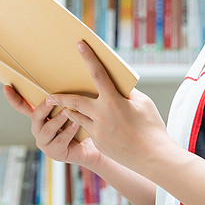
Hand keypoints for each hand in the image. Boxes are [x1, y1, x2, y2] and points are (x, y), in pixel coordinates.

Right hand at [3, 84, 101, 169]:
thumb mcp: (72, 110)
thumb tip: (68, 79)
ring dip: (57, 120)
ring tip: (67, 112)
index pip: (23, 107)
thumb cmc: (82, 125)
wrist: (92, 148)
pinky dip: (68, 132)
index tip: (6, 87)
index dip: (14, 98)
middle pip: (35, 116)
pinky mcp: (54, 152)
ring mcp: (44, 142)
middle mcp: (38, 129)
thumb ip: (66, 99)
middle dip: (43, 108)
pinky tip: (76, 125)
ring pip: (47, 130)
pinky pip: (59, 141)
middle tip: (52, 99)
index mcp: (40, 117)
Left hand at [49, 41, 170, 174]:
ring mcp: (97, 132)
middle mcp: (101, 116)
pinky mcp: (98, 144)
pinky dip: (89, 126)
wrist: (154, 159)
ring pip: (77, 118)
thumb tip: (116, 88)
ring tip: (64, 107)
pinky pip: (89, 131)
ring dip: (71, 111)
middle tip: (50, 95)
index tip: (80, 45)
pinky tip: (94, 126)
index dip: (89, 58)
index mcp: (113, 102)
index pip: (98, 74)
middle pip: (75, 101)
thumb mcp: (143, 104)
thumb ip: (127, 93)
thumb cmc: (152, 128)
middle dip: (61, 97)